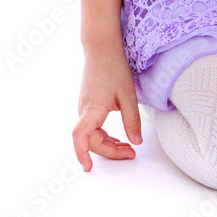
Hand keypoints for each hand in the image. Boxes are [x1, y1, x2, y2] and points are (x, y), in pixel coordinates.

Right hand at [72, 45, 142, 171]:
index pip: (81, 136)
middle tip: (131, 154)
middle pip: (91, 140)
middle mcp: (84, 111)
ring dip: (108, 144)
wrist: (101, 48)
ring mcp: (84, 108)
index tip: (88, 168)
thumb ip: (132, 120)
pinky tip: (117, 137)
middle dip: (110, 151)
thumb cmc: (114, 67)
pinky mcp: (88, 106)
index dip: (82, 154)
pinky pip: (93, 128)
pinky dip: (104, 136)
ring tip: (127, 147)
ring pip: (92, 135)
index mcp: (92, 108)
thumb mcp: (128, 94)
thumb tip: (136, 142)